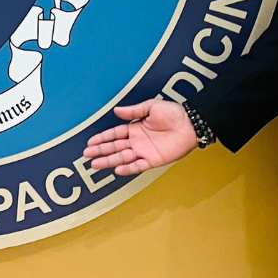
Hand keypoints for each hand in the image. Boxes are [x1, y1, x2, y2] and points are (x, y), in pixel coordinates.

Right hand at [83, 100, 197, 174]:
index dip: (102, 138)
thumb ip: (133, 112)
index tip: (90, 142)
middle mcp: (137, 141)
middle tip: (86, 155)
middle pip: (115, 147)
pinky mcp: (153, 160)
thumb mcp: (151, 107)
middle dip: (100, 151)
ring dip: (109, 161)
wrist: (190, 124)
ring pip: (122, 158)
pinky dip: (128, 169)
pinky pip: (138, 166)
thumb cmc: (173, 113)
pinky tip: (117, 170)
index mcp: (135, 128)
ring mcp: (144, 152)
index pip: (115, 134)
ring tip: (95, 164)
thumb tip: (116, 111)